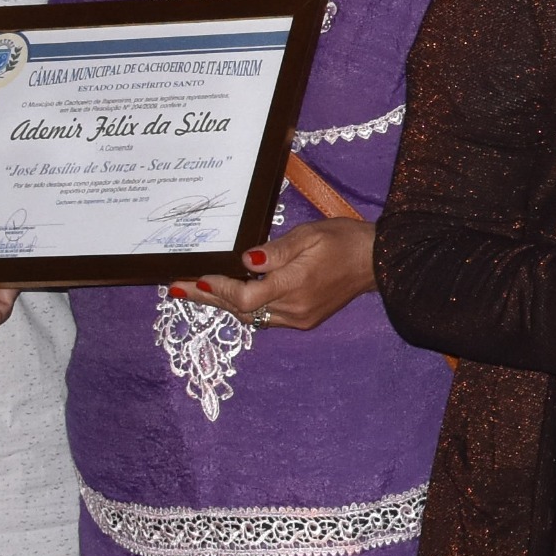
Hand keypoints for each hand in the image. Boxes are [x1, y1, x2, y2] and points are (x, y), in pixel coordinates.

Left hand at [169, 217, 377, 330]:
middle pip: (241, 310)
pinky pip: (266, 318)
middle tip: (178, 288)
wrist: (377, 262)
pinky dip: (245, 308)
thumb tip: (246, 259)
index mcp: (295, 286)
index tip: (198, 279)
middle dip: (208, 298)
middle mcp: (294, 309)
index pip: (246, 296)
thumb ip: (277, 250)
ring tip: (196, 292)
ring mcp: (299, 319)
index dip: (220, 290)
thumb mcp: (310, 234)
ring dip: (224, 304)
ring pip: (251, 316)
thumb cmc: (344, 240)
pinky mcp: (304, 321)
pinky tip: (231, 298)